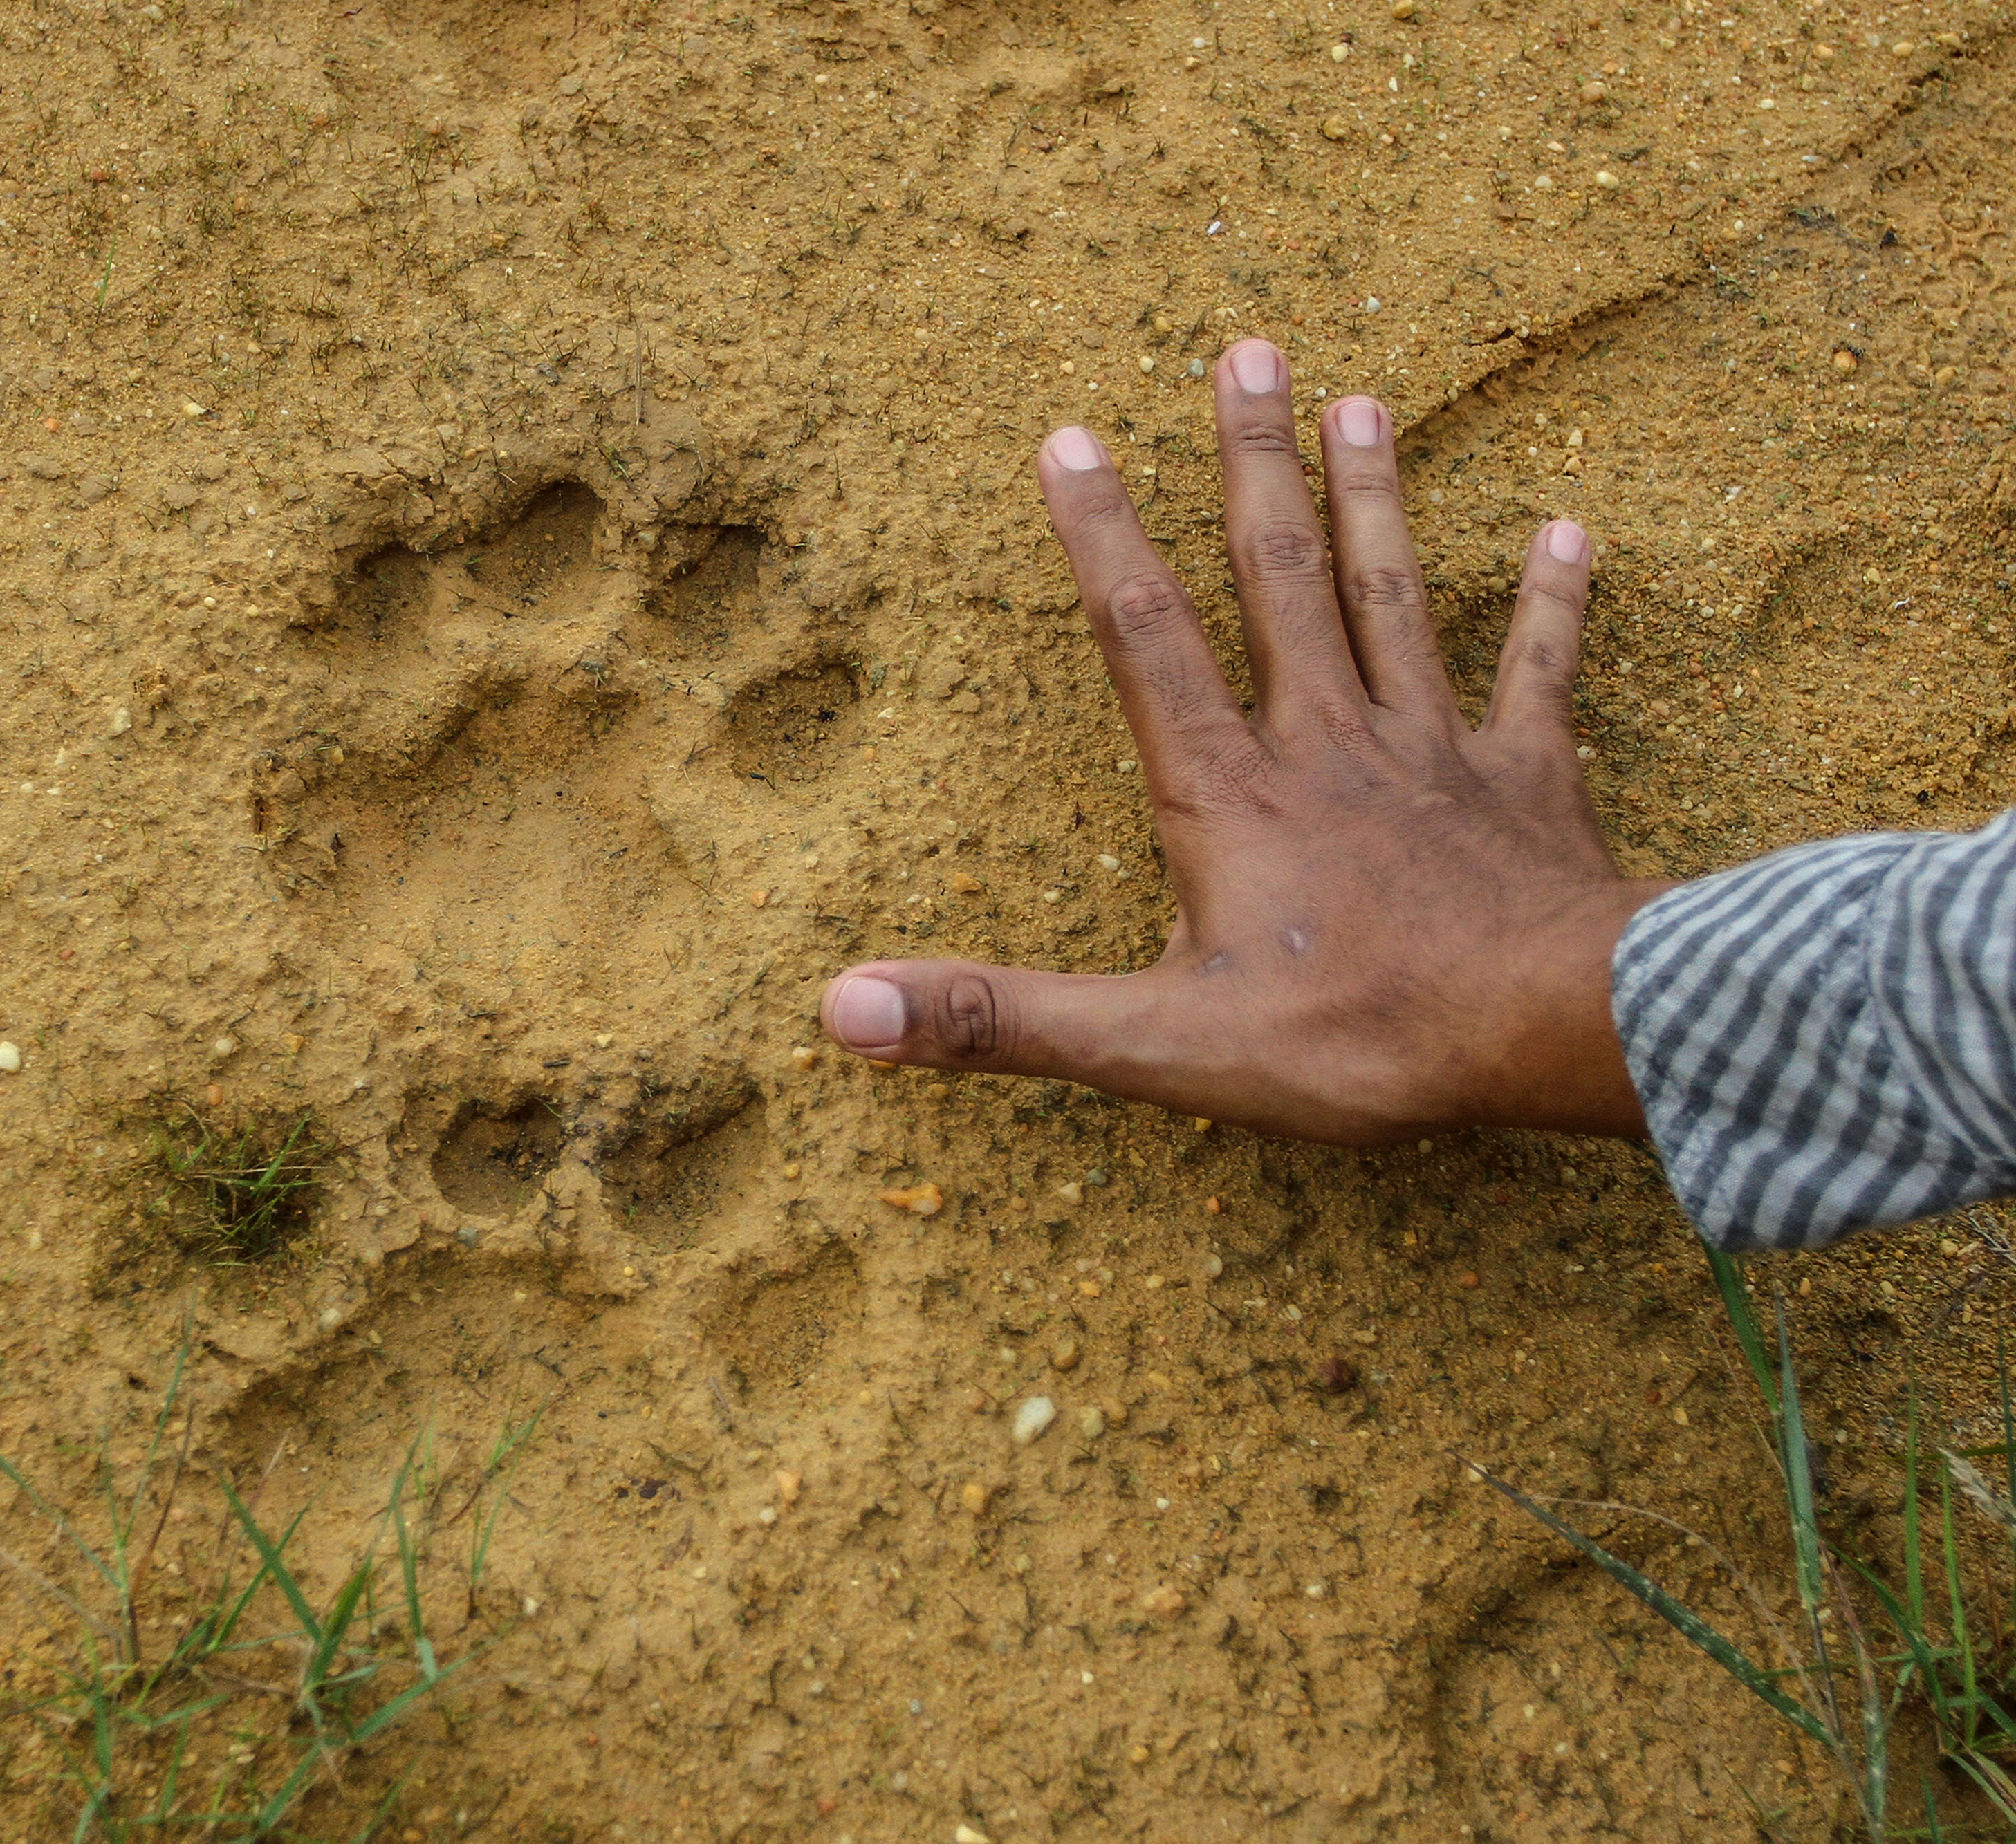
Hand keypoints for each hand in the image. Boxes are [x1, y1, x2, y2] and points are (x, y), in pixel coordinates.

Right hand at [816, 338, 1667, 1143]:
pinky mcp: (1530, 786)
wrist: (1549, 1033)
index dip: (1100, 538)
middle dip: (1256, 465)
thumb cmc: (1356, 1037)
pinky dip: (1552, 604)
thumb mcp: (1153, 1043)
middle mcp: (1328, 743)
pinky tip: (1567, 531)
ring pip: (1393, 601)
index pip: (1145, 640)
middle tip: (1248, 351)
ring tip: (1362, 402)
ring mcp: (1436, 754)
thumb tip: (844, 1008)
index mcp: (1229, 794)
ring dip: (1374, 501)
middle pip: (1281, 579)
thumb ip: (1002, 1017)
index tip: (1070, 435)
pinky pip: (1540, 676)